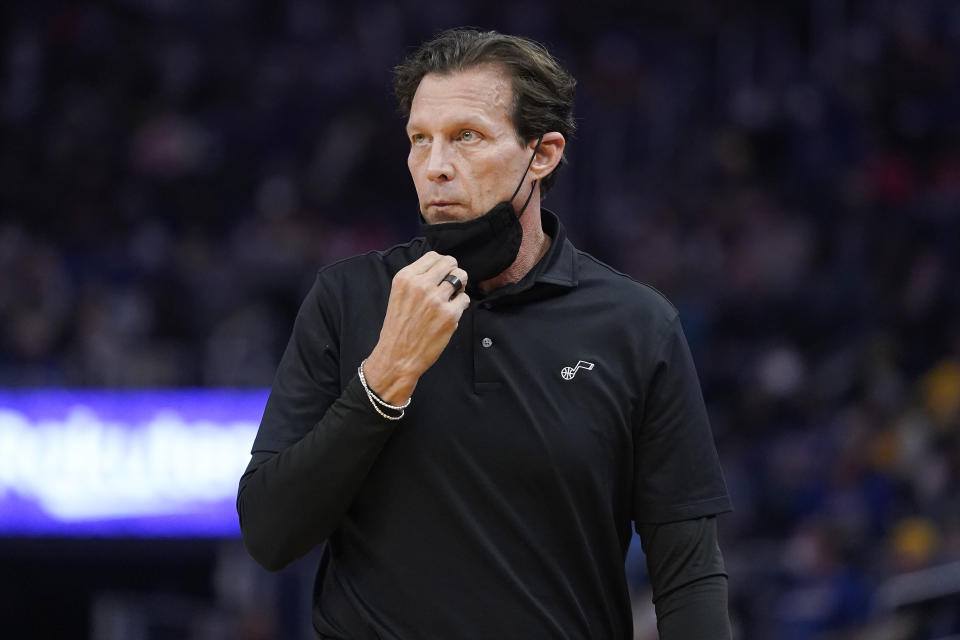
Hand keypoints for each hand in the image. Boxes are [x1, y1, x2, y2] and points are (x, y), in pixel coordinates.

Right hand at [363, 252, 468, 403]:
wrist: (397, 357)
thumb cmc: (398, 328)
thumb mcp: (399, 295)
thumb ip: (417, 280)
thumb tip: (441, 269)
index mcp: (405, 278)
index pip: (433, 256)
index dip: (442, 264)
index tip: (442, 274)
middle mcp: (420, 285)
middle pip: (450, 262)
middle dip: (453, 272)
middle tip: (450, 285)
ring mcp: (436, 300)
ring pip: (461, 277)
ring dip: (459, 287)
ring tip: (451, 298)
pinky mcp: (450, 315)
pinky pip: (465, 299)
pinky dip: (461, 305)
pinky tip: (450, 313)